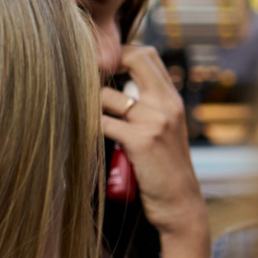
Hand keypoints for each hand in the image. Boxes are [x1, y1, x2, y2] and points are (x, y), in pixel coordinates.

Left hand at [99, 46, 209, 251]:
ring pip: (108, 96)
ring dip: (88, 104)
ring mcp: (155, 121)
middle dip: (103, 64)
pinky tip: (81, 133)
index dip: (120, 52)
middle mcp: (167, 104)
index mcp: (171, 99)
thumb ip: (148, 108)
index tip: (99, 66)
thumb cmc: (164, 170)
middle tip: (83, 78)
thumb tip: (114, 91)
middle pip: (133, 59)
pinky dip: (88, 127)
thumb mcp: (165, 131)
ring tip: (77, 113)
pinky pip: (103, 124)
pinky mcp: (141, 141)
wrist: (181, 205)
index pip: (147, 54)